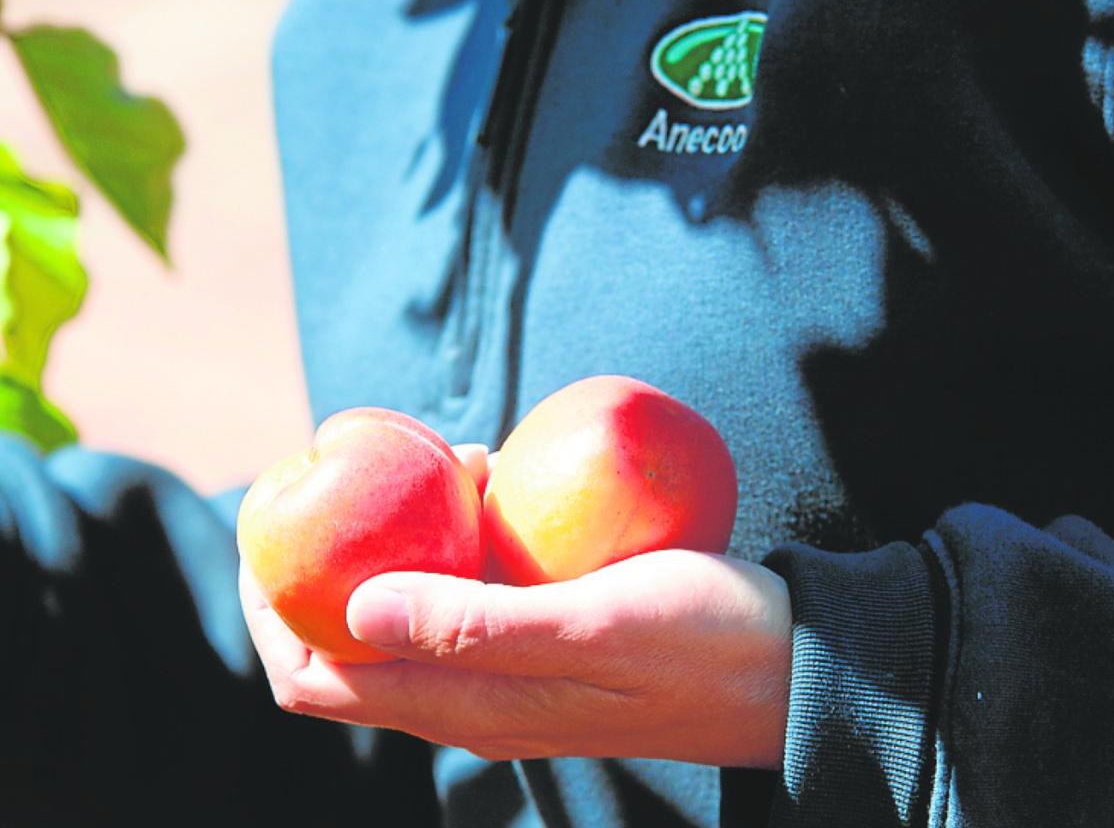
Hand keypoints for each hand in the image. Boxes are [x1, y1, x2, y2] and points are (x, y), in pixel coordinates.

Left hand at [239, 445, 791, 768]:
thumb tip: (354, 609)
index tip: (270, 519)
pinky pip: (464, 593)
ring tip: (457, 463)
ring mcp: (504, 673)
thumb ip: (478, 627)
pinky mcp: (540, 643)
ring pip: (405, 609)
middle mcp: (469, 700)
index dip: (265, 606)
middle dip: (331, 555)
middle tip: (370, 468)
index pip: (312, 679)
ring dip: (402, 537)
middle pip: (342, 642)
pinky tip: (500, 483)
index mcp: (466, 706)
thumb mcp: (597, 626)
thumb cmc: (706, 643)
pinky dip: (456, 538)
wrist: (792, 671)